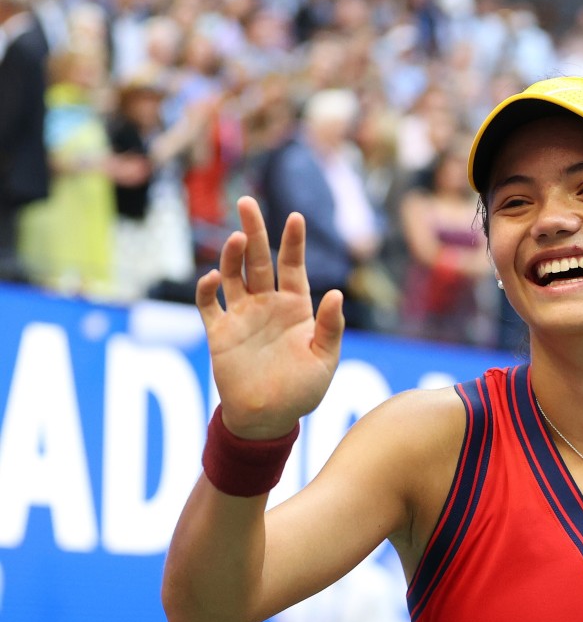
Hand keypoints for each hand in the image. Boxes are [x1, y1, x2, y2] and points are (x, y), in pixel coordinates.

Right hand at [196, 196, 344, 438]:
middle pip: (260, 260)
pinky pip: (210, 304)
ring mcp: (242, 316)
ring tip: (239, 237)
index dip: (293, 242)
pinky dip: (208, 289)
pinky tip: (212, 277)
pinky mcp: (219, 332)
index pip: (293, 266)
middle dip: (255, 231)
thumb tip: (336, 294)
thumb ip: (330, 328)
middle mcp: (267, 305)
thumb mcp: (325, 360)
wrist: (267, 418)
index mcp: (295, 308)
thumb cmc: (302, 390)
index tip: (295, 217)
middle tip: (247, 202)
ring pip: (234, 275)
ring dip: (233, 256)